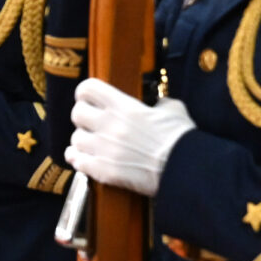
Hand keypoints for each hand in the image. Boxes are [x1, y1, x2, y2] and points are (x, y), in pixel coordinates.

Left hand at [68, 81, 193, 195]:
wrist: (185, 170)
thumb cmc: (182, 139)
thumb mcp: (174, 110)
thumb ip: (158, 103)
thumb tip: (155, 105)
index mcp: (124, 106)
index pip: (87, 89)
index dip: (86, 93)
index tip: (89, 98)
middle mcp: (109, 125)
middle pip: (76, 113)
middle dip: (83, 117)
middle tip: (92, 123)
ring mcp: (104, 149)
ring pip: (75, 139)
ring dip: (82, 141)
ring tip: (91, 143)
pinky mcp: (104, 171)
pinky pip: (77, 162)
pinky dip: (78, 159)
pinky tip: (83, 158)